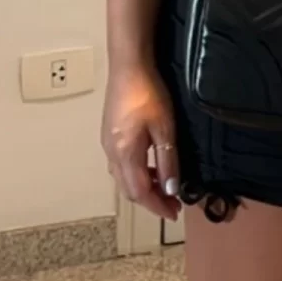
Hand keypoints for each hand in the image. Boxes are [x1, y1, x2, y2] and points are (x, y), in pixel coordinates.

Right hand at [101, 61, 181, 222]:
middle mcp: (111, 153)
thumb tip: (170, 189)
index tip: (174, 213)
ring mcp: (107, 144)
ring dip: (143, 187)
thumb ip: (167, 161)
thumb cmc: (148, 94)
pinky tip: (150, 167)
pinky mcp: (108, 135)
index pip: (140, 193)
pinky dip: (136, 174)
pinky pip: (120, 165)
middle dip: (150, 201)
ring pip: (123, 178)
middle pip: (129, 189)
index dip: (157, 206)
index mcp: (125, 154)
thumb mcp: (165, 129)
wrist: (128, 67)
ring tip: (164, 187)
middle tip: (172, 204)